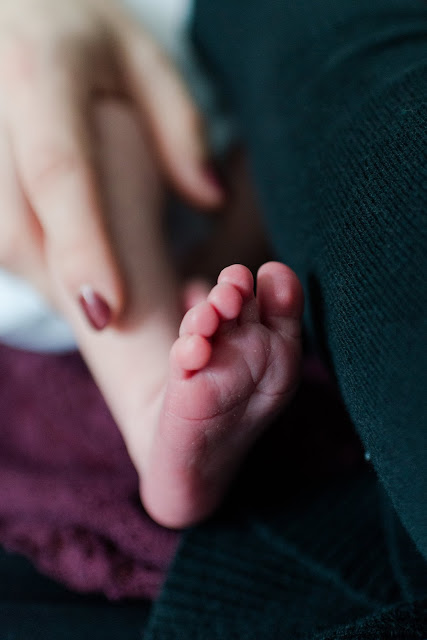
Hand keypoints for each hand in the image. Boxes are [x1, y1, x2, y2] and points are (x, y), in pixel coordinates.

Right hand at [0, 0, 223, 327]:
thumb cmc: (85, 37)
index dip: (80, 246)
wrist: (15, 12)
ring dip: (43, 279)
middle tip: (113, 320)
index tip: (107, 312)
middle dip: (61, 282)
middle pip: (12, 222)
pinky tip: (61, 267)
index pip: (57, 173)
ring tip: (91, 294)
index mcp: (40, 75)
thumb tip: (212, 201)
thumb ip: (182, 128)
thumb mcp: (146, 61)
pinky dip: (28, 262)